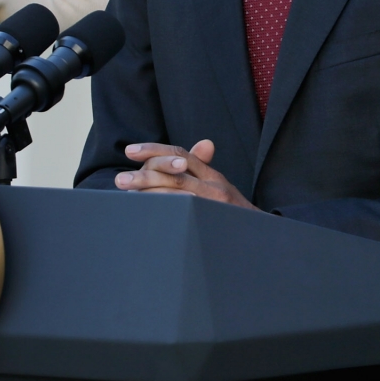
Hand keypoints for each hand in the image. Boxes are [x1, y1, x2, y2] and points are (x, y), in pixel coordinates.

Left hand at [114, 139, 257, 209]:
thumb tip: (203, 144)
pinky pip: (184, 214)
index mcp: (212, 175)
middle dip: (144, 176)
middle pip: (175, 174)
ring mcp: (214, 205)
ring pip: (177, 195)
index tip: (130, 151)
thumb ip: (204, 166)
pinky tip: (147, 214)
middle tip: (120, 180)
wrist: (259, 236)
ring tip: (128, 196)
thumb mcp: (220, 185)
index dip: (154, 149)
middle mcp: (214, 186)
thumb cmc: (232, 212)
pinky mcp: (211, 223)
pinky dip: (164, 212)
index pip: (181, 153)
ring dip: (149, 194)